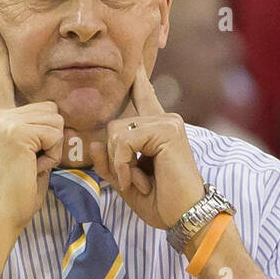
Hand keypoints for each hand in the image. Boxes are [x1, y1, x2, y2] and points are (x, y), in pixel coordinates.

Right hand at [0, 28, 64, 243]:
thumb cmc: (16, 194)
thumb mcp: (26, 156)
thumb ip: (34, 133)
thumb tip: (55, 120)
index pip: (1, 81)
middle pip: (49, 108)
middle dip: (52, 138)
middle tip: (33, 163)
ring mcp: (4, 123)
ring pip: (54, 120)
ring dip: (52, 147)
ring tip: (32, 166)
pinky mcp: (15, 132)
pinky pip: (53, 133)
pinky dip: (51, 153)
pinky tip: (33, 167)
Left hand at [87, 62, 204, 231]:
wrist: (185, 217)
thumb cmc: (161, 203)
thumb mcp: (127, 182)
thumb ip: (110, 163)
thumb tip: (94, 143)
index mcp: (158, 129)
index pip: (144, 96)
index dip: (139, 79)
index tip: (136, 61)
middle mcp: (165, 120)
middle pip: (114, 125)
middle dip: (113, 158)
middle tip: (130, 181)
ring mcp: (168, 123)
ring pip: (116, 132)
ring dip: (118, 164)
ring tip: (136, 182)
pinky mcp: (167, 130)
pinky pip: (124, 140)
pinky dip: (123, 164)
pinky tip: (135, 181)